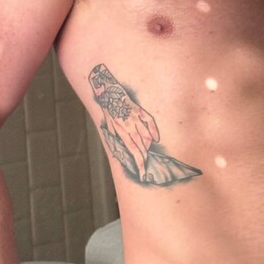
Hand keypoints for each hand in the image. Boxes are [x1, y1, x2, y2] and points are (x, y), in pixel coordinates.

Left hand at [89, 64, 157, 179]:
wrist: (107, 90)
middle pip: (141, 147)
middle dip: (144, 160)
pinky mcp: (140, 110)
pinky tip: (156, 139)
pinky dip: (154, 131)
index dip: (139, 164)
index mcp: (120, 132)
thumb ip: (116, 136)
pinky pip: (150, 122)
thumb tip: (121, 148)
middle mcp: (129, 126)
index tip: (143, 174)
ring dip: (148, 146)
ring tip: (147, 153)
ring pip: (146, 137)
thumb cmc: (107, 108)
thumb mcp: (108, 125)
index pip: (134, 151)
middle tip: (146, 168)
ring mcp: (136, 118)